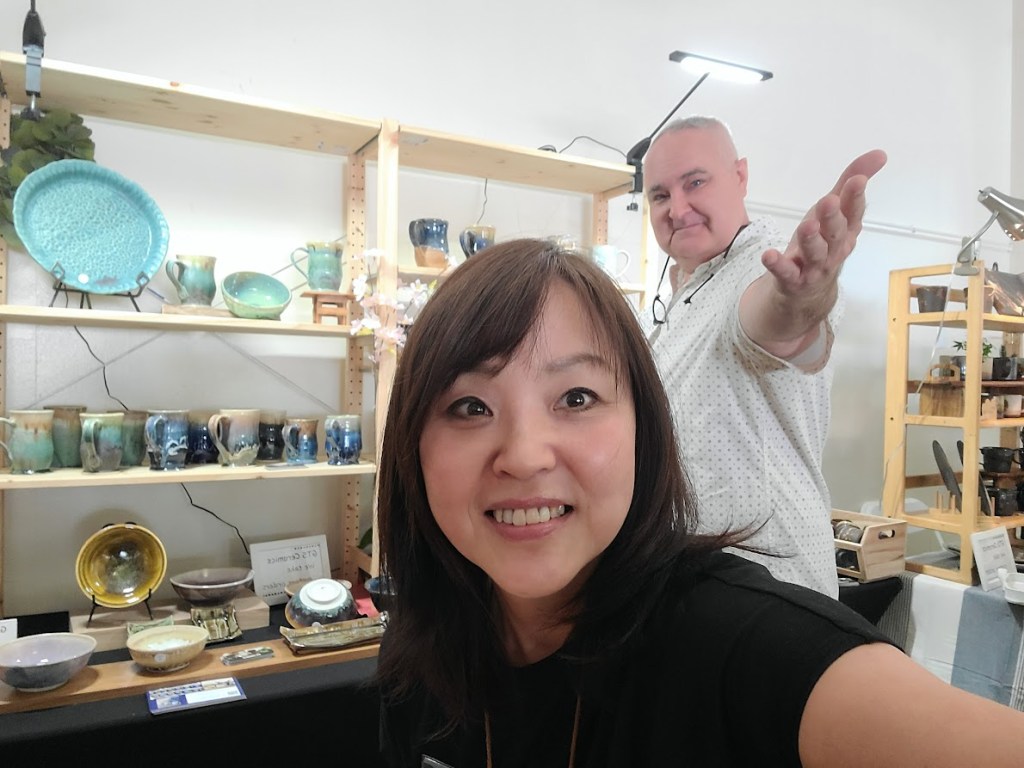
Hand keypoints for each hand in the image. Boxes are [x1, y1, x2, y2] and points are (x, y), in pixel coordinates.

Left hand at [761, 149, 887, 301]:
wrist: (808, 292)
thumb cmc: (823, 244)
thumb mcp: (835, 213)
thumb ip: (850, 184)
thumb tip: (880, 154)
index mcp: (846, 231)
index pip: (854, 213)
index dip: (855, 197)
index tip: (857, 179)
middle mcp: (834, 250)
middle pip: (836, 234)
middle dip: (833, 217)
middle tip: (828, 201)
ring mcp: (814, 267)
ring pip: (815, 253)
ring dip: (811, 239)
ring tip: (807, 225)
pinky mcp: (793, 280)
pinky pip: (786, 273)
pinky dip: (778, 265)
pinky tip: (769, 255)